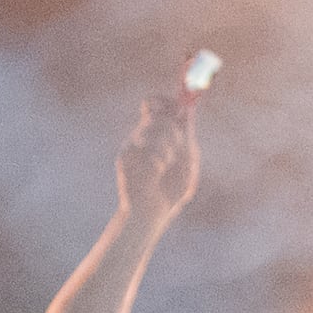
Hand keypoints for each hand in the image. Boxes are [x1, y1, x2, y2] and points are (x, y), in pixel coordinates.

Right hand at [116, 80, 200, 226]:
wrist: (152, 212)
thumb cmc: (171, 188)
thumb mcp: (188, 158)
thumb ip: (187, 134)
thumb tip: (187, 109)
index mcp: (158, 134)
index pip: (156, 105)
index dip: (167, 100)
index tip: (180, 106)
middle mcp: (142, 136)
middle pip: (158, 114)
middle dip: (173, 129)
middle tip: (179, 144)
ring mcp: (132, 145)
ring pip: (155, 129)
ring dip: (168, 147)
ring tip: (166, 165)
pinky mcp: (125, 156)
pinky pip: (147, 147)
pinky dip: (159, 159)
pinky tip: (157, 173)